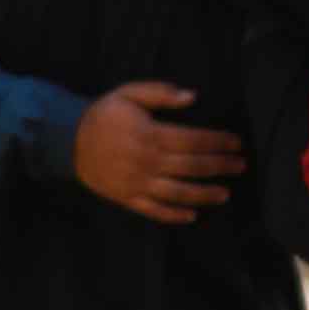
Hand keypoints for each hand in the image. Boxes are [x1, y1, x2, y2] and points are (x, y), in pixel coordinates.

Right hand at [73, 82, 242, 222]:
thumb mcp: (128, 94)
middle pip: (191, 167)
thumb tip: (192, 96)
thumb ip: (160, 94)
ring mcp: (137, 183)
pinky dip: (173, 215)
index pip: (194, 140)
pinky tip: (192, 216)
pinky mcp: (126, 198)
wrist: (67, 142)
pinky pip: (153, 211)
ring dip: (204, 194)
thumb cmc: (103, 115)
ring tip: (225, 194)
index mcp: (150, 135)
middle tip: (241, 166)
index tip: (237, 143)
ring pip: (177, 192)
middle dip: (220, 166)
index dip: (218, 142)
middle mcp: (147, 161)